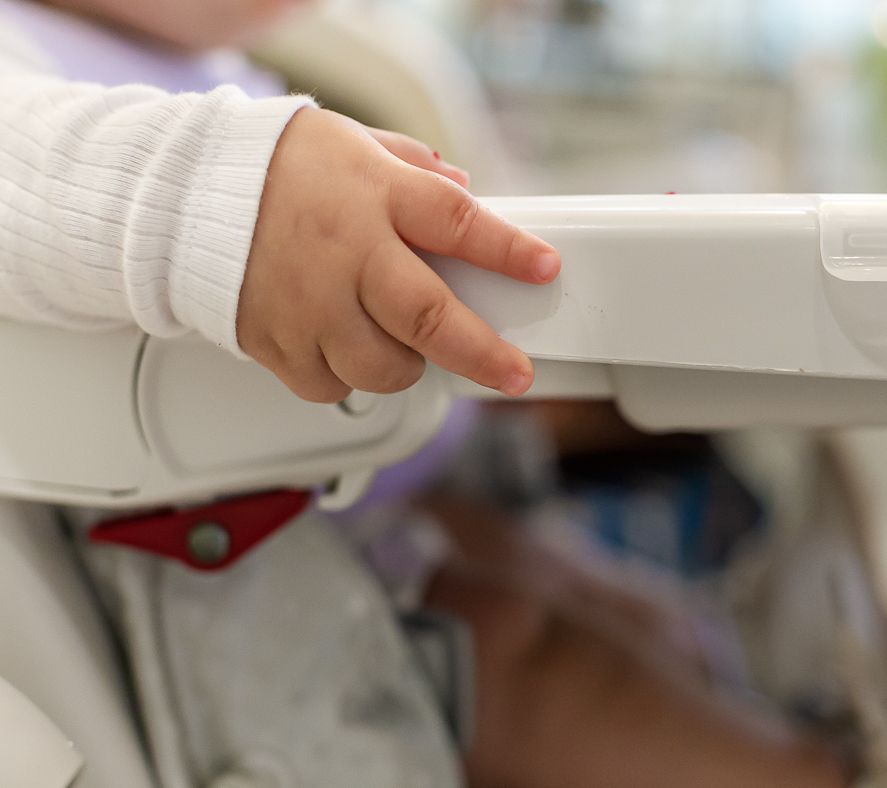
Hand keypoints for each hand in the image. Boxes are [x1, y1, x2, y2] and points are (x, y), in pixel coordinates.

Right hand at [238, 107, 559, 402]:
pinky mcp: (275, 342)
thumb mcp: (356, 146)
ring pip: (381, 368)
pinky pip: (330, 386)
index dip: (508, 251)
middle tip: (514, 374)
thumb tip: (464, 190)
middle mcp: (345, 253)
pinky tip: (340, 343)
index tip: (545, 268)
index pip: (457, 224)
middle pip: (428, 319)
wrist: (185, 193)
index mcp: (375, 197)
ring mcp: (308, 303)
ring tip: (394, 336)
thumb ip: (415, 171)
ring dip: (404, 364)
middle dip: (483, 355)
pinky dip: (345, 376)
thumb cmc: (276, 168)